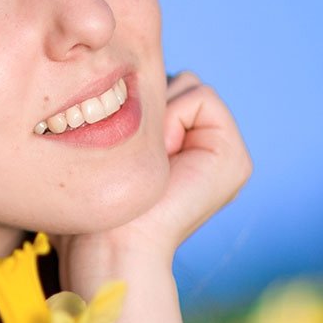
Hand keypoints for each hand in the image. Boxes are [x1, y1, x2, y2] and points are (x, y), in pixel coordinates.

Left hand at [60, 70, 251, 268]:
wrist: (110, 250)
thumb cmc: (88, 211)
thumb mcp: (95, 154)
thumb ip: (109, 114)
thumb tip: (101, 72)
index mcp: (177, 148)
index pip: (155, 84)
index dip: (127, 102)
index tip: (114, 150)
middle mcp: (204, 150)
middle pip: (172, 79)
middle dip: (142, 103)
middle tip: (128, 155)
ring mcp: (225, 155)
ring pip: (185, 82)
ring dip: (153, 112)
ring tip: (143, 160)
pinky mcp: (234, 158)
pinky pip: (202, 95)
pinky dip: (172, 116)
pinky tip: (160, 158)